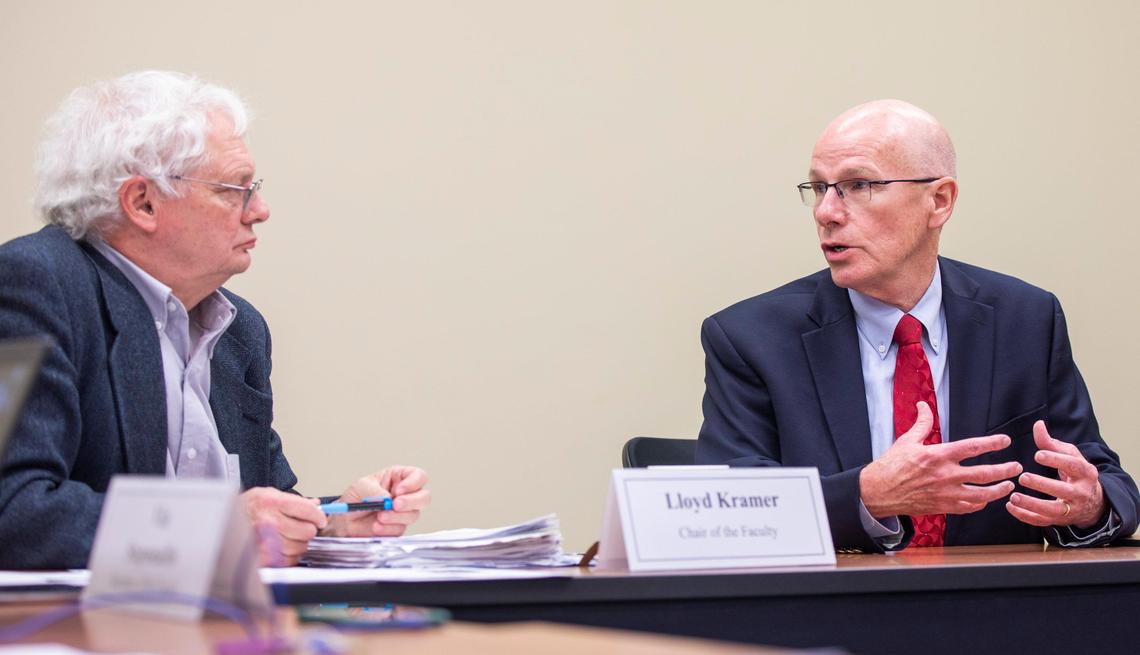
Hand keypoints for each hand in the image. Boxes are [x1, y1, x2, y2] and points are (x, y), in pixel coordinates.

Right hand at [240, 487, 326, 566]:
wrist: (224, 519)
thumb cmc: (249, 507)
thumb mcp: (271, 494)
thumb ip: (295, 501)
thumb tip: (317, 505)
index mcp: (272, 502)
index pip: (307, 510)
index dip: (318, 517)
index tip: (320, 520)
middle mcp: (268, 521)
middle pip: (306, 532)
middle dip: (309, 531)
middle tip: (303, 528)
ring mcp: (263, 541)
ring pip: (299, 548)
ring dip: (299, 545)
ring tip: (289, 537)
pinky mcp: (260, 557)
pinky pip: (287, 561)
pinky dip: (289, 556)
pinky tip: (282, 548)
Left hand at [322, 465, 430, 537]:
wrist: (343, 520)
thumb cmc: (354, 498)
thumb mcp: (361, 486)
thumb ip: (376, 492)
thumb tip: (388, 498)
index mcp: (399, 478)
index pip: (418, 476)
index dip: (413, 483)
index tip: (399, 491)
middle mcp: (405, 495)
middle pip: (424, 497)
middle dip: (411, 502)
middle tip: (395, 504)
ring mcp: (403, 513)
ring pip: (413, 515)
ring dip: (396, 517)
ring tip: (380, 516)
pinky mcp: (397, 527)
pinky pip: (400, 529)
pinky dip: (388, 528)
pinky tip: (376, 526)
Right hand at [860, 402, 1021, 517]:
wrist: (878, 492)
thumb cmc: (891, 466)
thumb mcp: (906, 441)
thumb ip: (922, 424)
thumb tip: (923, 405)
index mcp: (937, 455)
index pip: (972, 447)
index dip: (992, 443)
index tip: (1005, 441)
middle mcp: (945, 475)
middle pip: (984, 473)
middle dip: (1005, 470)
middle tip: (1016, 466)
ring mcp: (945, 494)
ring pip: (982, 495)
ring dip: (999, 490)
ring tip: (1009, 486)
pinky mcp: (943, 507)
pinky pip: (969, 507)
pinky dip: (981, 504)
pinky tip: (986, 500)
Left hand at [1006, 420, 1105, 528]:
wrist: (1092, 502)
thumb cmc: (1075, 472)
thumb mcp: (1069, 456)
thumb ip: (1051, 442)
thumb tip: (1037, 425)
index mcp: (1086, 473)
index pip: (1073, 466)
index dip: (1056, 460)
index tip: (1037, 455)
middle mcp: (1081, 492)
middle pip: (1063, 490)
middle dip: (1043, 485)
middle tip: (1023, 477)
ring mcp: (1071, 509)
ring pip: (1053, 510)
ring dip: (1032, 504)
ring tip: (1013, 496)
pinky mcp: (1060, 520)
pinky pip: (1043, 521)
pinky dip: (1026, 516)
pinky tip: (1010, 507)